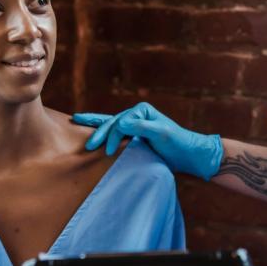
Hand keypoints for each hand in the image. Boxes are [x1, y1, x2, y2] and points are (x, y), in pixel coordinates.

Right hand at [72, 102, 222, 180]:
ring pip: (110, 124)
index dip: (112, 136)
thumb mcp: (162, 134)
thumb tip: (121, 123)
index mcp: (141, 110)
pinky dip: (102, 130)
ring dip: (95, 127)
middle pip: (112, 122)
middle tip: (87, 146)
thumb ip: (142, 127)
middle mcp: (137, 115)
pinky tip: (91, 128)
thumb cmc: (179, 143)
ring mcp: (135, 125)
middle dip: (97, 131)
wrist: (190, 155)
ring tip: (76, 121)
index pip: (120, 122)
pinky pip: (115, 132)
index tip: (108, 151)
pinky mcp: (135, 136)